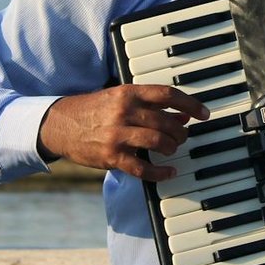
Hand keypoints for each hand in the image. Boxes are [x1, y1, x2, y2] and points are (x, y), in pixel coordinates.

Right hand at [38, 85, 208, 180]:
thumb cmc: (95, 110)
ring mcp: (117, 135)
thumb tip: (183, 115)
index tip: (204, 113)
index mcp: (128, 93)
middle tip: (183, 136)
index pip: (167, 94)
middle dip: (180, 131)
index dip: (190, 103)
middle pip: (166, 121)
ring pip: (158, 142)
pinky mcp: (112, 157)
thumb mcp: (121, 99)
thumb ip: (150, 105)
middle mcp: (124, 112)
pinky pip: (143, 168)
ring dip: (171, 147)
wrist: (60, 125)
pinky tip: (169, 172)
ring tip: (172, 149)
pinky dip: (160, 172)